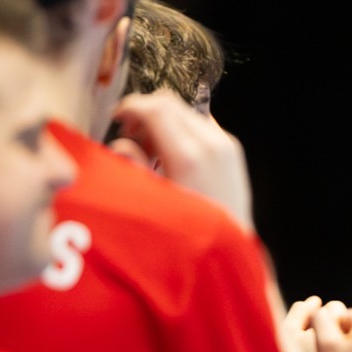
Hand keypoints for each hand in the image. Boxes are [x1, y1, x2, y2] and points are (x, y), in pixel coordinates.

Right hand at [110, 91, 252, 231]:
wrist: (231, 248)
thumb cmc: (187, 231)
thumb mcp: (151, 198)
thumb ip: (133, 164)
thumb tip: (122, 143)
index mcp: (189, 157)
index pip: (156, 108)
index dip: (131, 107)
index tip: (117, 119)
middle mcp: (212, 145)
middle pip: (171, 104)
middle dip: (145, 112)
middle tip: (132, 135)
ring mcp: (227, 145)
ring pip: (187, 112)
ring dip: (164, 121)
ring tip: (152, 150)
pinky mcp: (234, 150)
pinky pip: (202, 125)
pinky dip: (182, 129)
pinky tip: (173, 154)